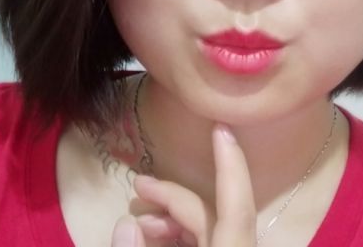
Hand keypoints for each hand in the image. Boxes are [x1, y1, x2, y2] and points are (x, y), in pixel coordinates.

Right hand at [111, 124, 255, 246]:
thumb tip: (125, 223)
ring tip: (141, 219)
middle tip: (139, 187)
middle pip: (211, 214)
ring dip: (174, 216)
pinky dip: (181, 233)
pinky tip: (155, 233)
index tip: (221, 128)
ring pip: (210, 226)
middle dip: (174, 197)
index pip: (237, 208)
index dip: (231, 166)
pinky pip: (210, 240)